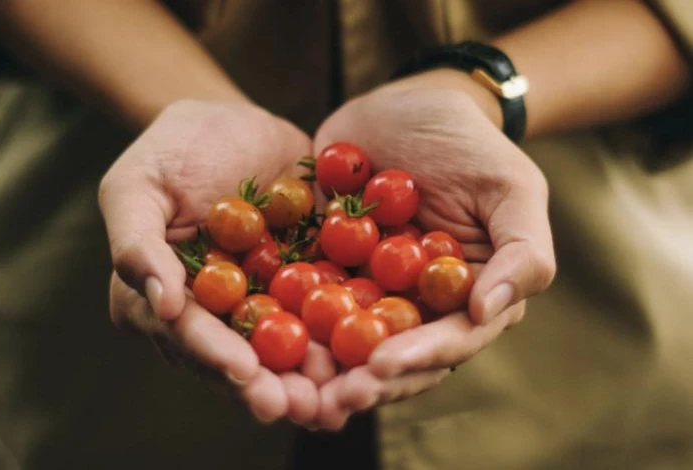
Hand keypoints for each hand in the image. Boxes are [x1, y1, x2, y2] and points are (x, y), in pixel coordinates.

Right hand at [98, 100, 331, 424]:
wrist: (234, 122)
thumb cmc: (173, 149)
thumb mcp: (136, 185)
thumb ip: (137, 244)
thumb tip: (161, 306)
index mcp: (164, 298)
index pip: (187, 334)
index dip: (214, 356)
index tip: (244, 372)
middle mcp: (213, 313)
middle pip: (238, 357)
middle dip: (268, 386)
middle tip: (298, 407)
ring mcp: (260, 302)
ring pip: (283, 349)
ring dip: (309, 377)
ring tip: (337, 397)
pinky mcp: (301, 284)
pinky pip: (323, 313)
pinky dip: (344, 335)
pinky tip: (370, 352)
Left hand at [310, 71, 555, 428]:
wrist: (407, 103)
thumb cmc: (468, 143)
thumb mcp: (511, 188)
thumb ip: (522, 252)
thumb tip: (487, 312)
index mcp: (466, 297)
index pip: (447, 342)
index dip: (416, 359)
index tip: (380, 367)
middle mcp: (416, 305)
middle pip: (391, 356)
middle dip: (361, 380)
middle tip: (328, 398)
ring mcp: (367, 288)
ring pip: (344, 340)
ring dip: (319, 368)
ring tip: (291, 387)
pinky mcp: (325, 266)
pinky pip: (302, 298)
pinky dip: (284, 318)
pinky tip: (259, 333)